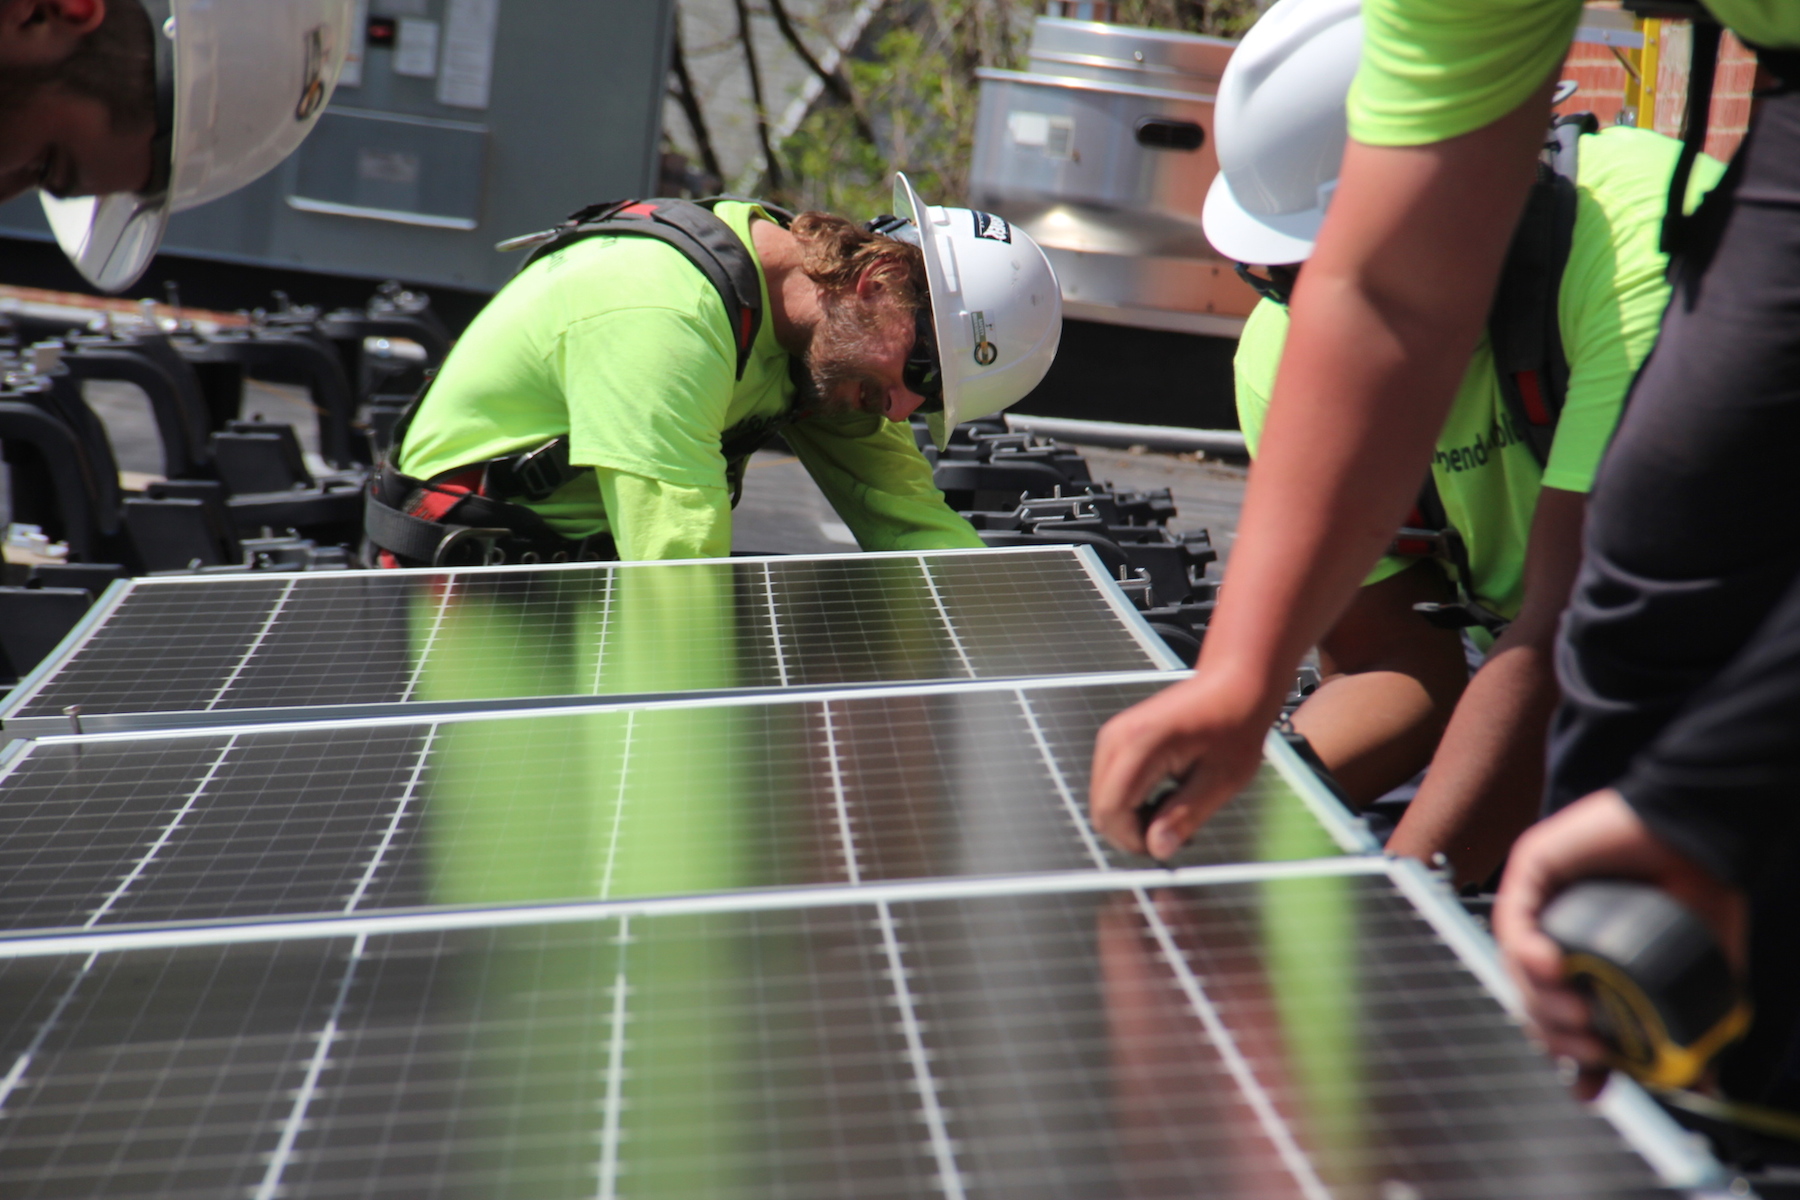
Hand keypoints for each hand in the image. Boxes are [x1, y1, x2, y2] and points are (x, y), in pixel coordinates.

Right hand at [1089, 669, 1278, 859]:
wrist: (1234, 684)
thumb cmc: (1234, 724)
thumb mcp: (1220, 780)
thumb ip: (1184, 816)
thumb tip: (1157, 850)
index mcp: (1139, 745)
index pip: (1111, 812)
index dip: (1136, 840)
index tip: (1171, 845)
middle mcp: (1116, 738)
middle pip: (1101, 809)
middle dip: (1133, 832)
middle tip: (1176, 834)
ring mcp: (1112, 736)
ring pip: (1104, 800)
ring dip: (1133, 817)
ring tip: (1175, 812)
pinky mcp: (1117, 739)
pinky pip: (1111, 785)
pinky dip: (1132, 801)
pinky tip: (1165, 797)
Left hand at [1493, 788, 1746, 1097]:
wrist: (1706, 835)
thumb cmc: (1703, 893)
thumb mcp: (1699, 975)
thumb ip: (1692, 1023)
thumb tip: (1699, 1083)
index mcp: (1590, 962)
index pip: (1560, 1018)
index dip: (1569, 1057)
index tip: (1588, 1087)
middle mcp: (1557, 935)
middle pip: (1530, 999)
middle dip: (1555, 1036)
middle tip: (1590, 1051)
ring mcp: (1541, 905)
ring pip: (1516, 968)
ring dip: (1541, 1001)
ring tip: (1578, 1014)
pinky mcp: (1531, 871)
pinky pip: (1512, 922)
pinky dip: (1527, 952)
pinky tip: (1553, 964)